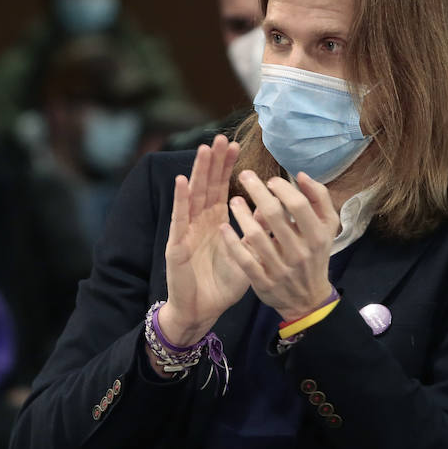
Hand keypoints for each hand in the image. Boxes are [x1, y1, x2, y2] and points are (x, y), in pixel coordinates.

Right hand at [160, 136, 250, 345]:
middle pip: (207, 186)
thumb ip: (255, 234)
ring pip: (192, 196)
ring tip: (204, 150)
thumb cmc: (221, 285)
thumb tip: (271, 212)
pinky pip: (179, 219)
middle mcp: (199, 223)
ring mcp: (186, 231)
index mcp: (216, 223)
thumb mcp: (246, 256)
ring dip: (198, 172)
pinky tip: (182, 181)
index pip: (221, 189)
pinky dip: (180, 200)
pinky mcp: (176, 245)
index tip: (236, 146)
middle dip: (214, 162)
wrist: (201, 311)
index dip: (227, 168)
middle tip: (221, 138)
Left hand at [221, 169, 337, 320]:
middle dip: (257, 191)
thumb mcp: (327, 227)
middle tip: (244, 176)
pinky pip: (244, 260)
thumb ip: (319, 199)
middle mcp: (300, 252)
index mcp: (317, 236)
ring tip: (234, 201)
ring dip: (242, 215)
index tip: (270, 181)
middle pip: (274, 216)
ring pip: (256, 236)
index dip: (282, 189)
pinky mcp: (263, 282)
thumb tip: (300, 175)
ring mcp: (280, 269)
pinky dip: (233, 243)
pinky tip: (224, 228)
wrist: (308, 298)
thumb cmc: (315, 255)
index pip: (298, 205)